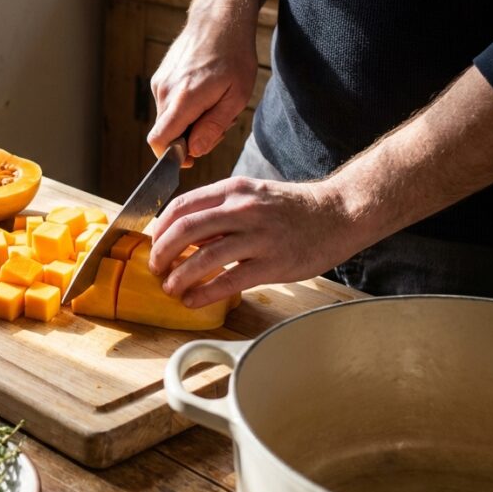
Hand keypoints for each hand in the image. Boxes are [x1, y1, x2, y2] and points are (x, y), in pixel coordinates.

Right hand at [147, 13, 258, 159]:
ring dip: (188, 121)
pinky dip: (184, 107)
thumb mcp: (236, 96)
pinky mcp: (160, 77)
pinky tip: (203, 91)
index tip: (192, 155)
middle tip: (217, 123)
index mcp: (183, 99)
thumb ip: (213, 126)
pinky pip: (168, 104)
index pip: (159, 141)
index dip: (172, 156)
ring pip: (168, 119)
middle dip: (188, 138)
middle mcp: (164, 92)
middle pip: (166, 133)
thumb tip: (194, 151)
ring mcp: (159, 83)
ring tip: (213, 102)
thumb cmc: (233, 56)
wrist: (219, 19)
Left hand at [148, 176, 361, 307]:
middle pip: (185, 229)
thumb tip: (185, 234)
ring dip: (180, 275)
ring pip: (204, 256)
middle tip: (155, 268)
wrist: (339, 214)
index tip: (153, 243)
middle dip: (162, 252)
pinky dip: (204, 293)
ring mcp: (259, 236)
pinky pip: (230, 280)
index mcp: (233, 190)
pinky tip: (193, 301)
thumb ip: (220, 211)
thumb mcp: (253, 196)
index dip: (160, 228)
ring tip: (170, 288)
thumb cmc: (292, 209)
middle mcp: (243, 209)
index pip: (182, 205)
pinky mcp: (273, 263)